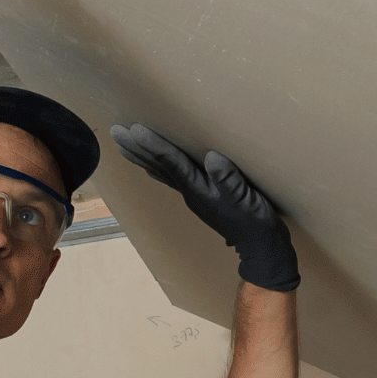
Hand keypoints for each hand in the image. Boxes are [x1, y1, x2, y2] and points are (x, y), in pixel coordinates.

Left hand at [110, 125, 299, 291]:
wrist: (261, 248)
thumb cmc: (256, 223)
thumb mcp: (247, 199)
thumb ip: (229, 179)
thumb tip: (212, 157)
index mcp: (199, 190)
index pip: (171, 163)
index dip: (153, 145)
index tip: (135, 129)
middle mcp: (191, 193)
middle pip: (158, 167)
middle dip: (137, 149)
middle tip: (116, 131)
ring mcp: (194, 196)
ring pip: (161, 172)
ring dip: (141, 157)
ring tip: (124, 144)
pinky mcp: (201, 198)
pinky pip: (172, 178)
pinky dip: (157, 167)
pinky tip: (152, 164)